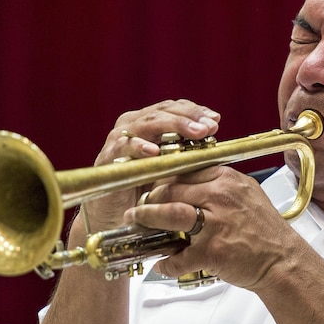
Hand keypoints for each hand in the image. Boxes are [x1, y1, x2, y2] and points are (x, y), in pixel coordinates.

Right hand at [71, 100, 220, 238]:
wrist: (116, 215)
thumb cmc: (145, 188)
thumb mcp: (171, 165)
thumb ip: (186, 148)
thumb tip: (212, 131)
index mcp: (148, 122)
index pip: (174, 108)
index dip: (195, 111)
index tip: (216, 120)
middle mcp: (132, 124)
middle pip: (163, 111)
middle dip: (189, 118)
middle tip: (209, 127)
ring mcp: (119, 138)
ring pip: (148, 123)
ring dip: (173, 126)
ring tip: (194, 133)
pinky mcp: (108, 156)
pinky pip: (124, 146)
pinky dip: (140, 146)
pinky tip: (155, 151)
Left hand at [124, 165, 300, 289]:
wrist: (283, 261)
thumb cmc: (265, 231)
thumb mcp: (247, 195)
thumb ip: (220, 186)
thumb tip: (189, 183)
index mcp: (228, 180)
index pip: (185, 170)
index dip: (163, 178)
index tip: (151, 184)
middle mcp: (222, 197)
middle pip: (172, 189)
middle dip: (150, 197)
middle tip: (138, 205)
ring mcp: (217, 224)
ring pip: (170, 214)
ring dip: (148, 217)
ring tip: (136, 220)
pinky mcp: (213, 251)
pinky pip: (180, 255)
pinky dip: (167, 262)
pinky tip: (161, 264)